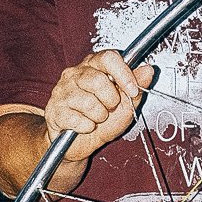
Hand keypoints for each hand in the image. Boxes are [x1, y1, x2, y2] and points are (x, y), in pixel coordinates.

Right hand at [43, 49, 156, 163]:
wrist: (81, 143)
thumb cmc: (102, 121)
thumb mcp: (126, 105)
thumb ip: (136, 88)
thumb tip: (148, 70)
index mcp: (94, 66)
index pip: (108, 57)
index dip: (123, 74)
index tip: (133, 90)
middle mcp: (75, 74)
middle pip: (98, 80)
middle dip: (111, 100)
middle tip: (110, 108)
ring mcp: (62, 90)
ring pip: (89, 101)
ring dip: (99, 116)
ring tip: (96, 118)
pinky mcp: (54, 109)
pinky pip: (77, 119)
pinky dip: (86, 127)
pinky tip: (84, 125)